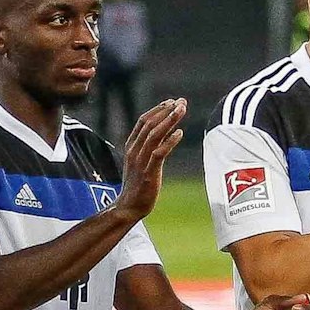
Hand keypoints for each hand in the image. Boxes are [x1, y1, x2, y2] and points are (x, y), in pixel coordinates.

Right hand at [114, 98, 186, 220]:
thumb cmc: (137, 186)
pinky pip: (158, 153)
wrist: (128, 207)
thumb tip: (166, 133)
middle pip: (150, 124)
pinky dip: (169, 141)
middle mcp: (134, 151)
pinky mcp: (148, 173)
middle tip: (181, 102)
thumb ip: (150, 147)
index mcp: (131, 147)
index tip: (171, 102)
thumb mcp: (141, 162)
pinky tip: (179, 133)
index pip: (143, 122)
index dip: (157, 110)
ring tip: (182, 110)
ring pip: (154, 135)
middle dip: (166, 111)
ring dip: (169, 120)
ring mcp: (140, 162)